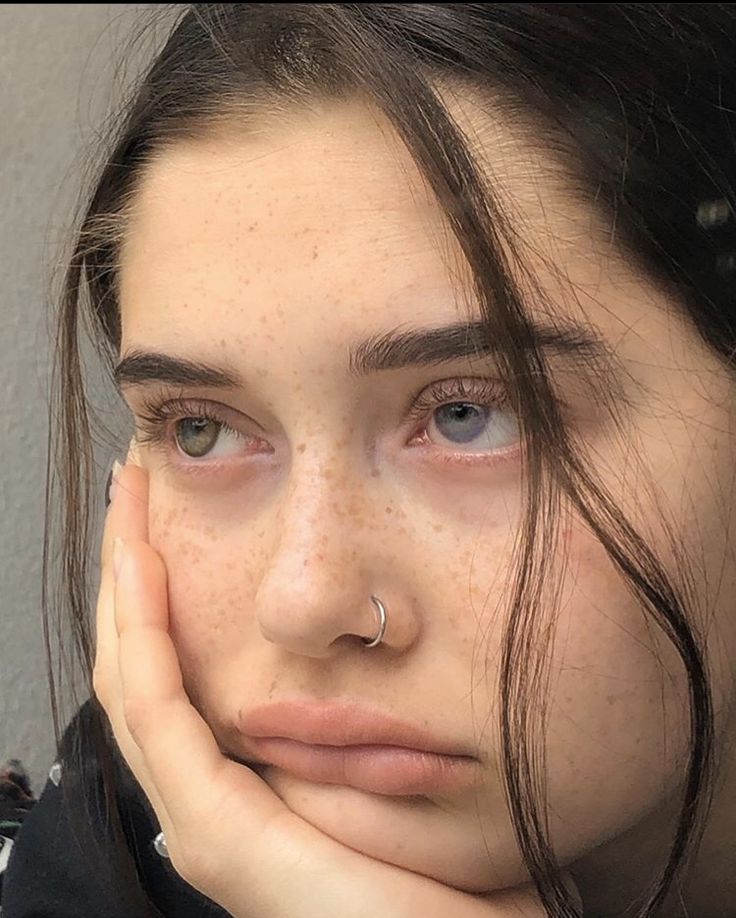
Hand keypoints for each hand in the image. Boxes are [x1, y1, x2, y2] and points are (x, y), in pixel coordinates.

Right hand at [93, 461, 580, 917]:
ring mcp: (205, 816)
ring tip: (130, 504)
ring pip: (134, 678)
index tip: (168, 516)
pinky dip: (143, 629)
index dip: (162, 595)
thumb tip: (375, 628)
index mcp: (243, 782)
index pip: (177, 675)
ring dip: (125, 586)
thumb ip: (361, 710)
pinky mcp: (218, 828)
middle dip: (131, 575)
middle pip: (142, 667)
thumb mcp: (393, 760)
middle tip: (133, 490)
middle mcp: (209, 797)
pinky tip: (144, 563)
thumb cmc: (451, 867)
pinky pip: (158, 708)